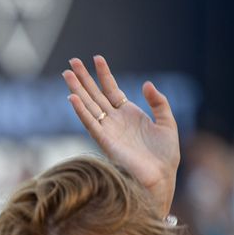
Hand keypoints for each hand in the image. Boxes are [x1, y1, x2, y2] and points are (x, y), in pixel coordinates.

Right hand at [62, 55, 179, 216]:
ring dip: (77, 90)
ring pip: (88, 105)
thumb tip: (146, 84)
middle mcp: (115, 121)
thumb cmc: (165, 154)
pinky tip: (72, 97)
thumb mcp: (167, 122)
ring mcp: (108, 130)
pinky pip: (90, 123)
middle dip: (84, 78)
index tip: (97, 58)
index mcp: (128, 114)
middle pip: (95, 95)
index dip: (104, 74)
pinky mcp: (105, 142)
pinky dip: (80, 111)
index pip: (112, 90)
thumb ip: (159, 102)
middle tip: (72, 61)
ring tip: (67, 74)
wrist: (162, 176)